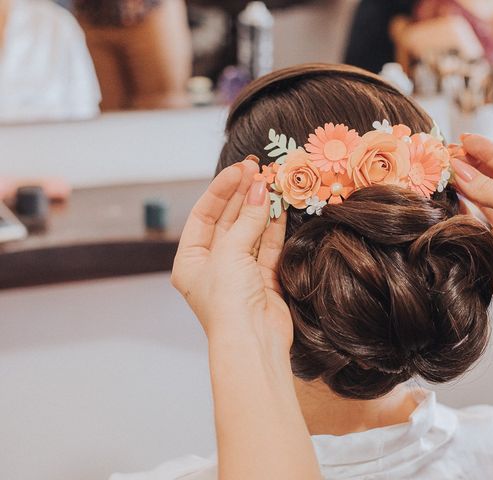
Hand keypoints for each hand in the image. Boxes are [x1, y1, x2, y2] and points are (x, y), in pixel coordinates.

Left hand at [171, 158, 291, 350]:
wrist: (253, 341)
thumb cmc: (227, 301)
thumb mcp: (231, 254)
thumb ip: (247, 220)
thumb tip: (260, 189)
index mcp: (191, 260)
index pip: (204, 215)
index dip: (221, 190)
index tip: (239, 169)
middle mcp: (213, 265)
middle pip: (228, 221)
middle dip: (243, 195)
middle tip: (258, 169)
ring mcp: (239, 272)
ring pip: (250, 231)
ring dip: (260, 208)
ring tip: (271, 182)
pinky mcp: (263, 279)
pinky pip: (268, 246)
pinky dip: (274, 227)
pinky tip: (279, 206)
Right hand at [451, 134, 492, 327]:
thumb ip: (489, 187)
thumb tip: (458, 171)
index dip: (486, 150)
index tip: (463, 139)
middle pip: (492, 180)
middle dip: (470, 165)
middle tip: (445, 154)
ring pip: (479, 200)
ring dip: (462, 185)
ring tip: (442, 172)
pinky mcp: (489, 246)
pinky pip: (470, 222)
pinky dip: (458, 209)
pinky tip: (446, 198)